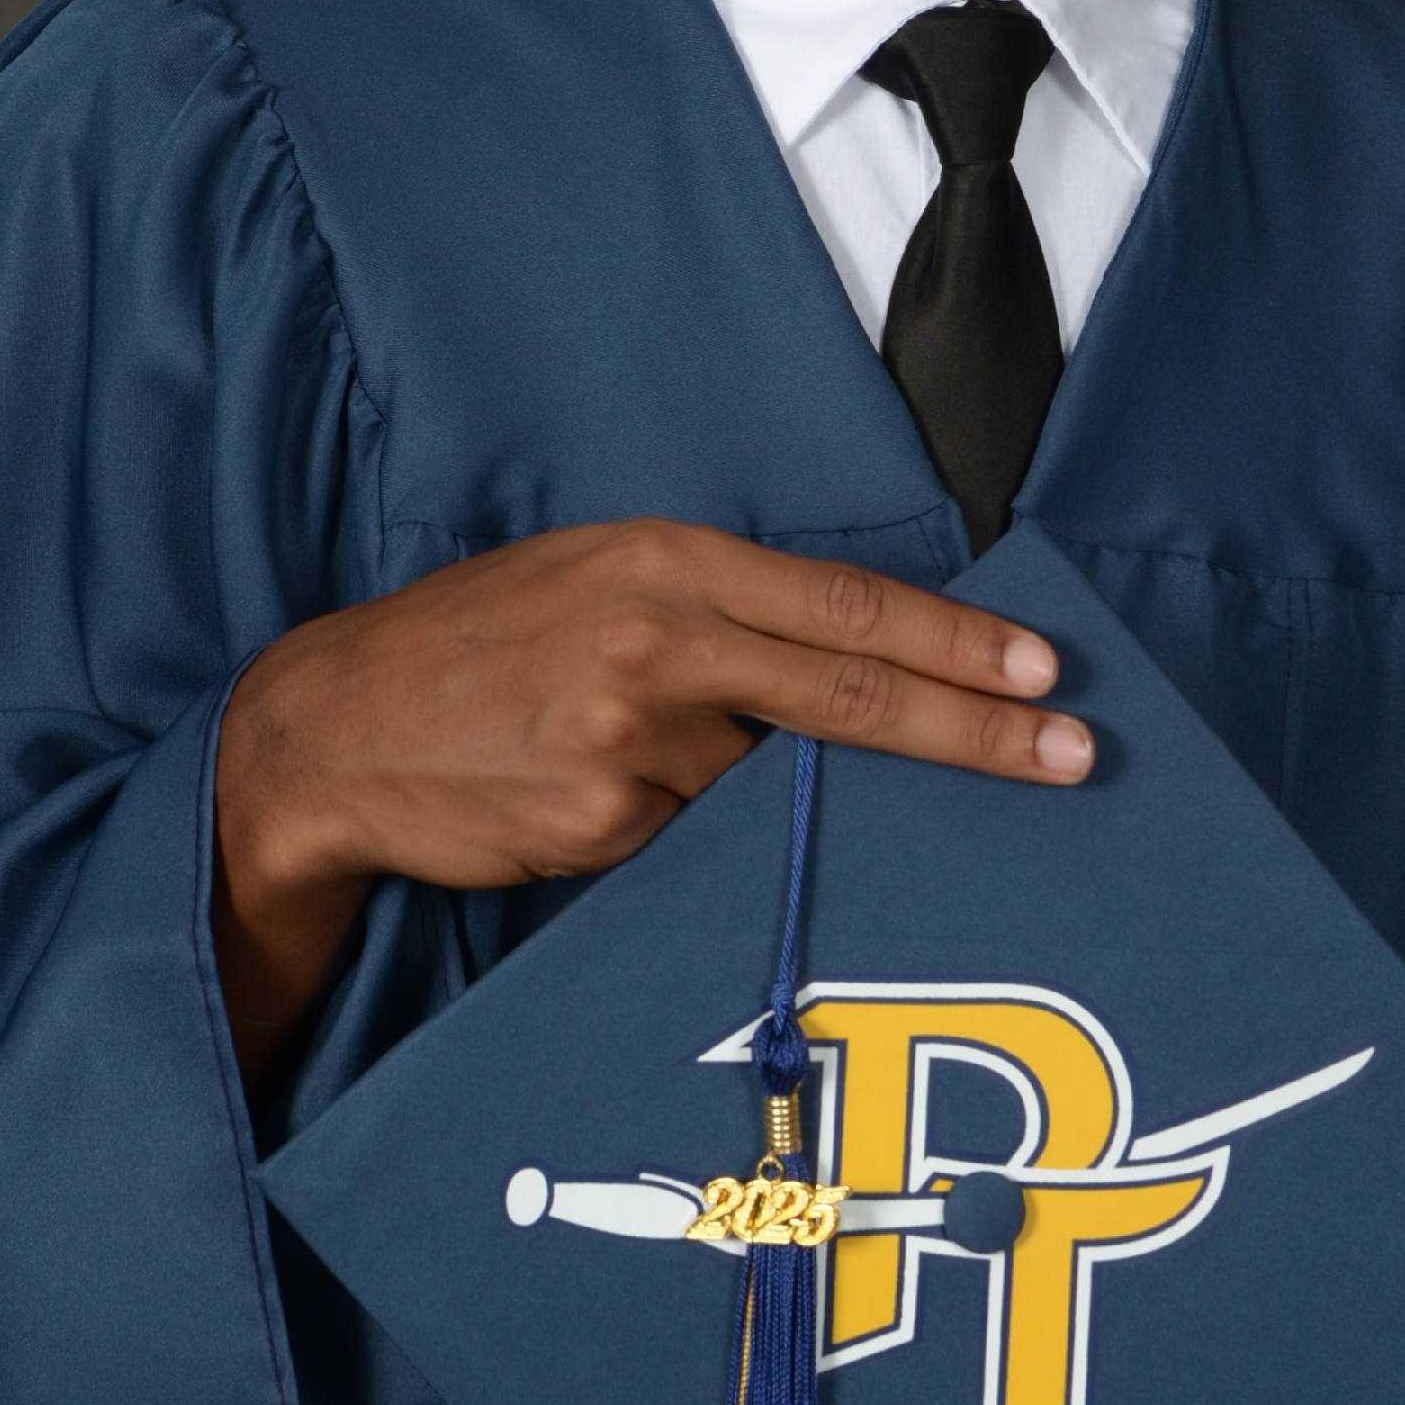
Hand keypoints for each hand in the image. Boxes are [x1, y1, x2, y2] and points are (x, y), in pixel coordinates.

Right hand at [210, 519, 1087, 1080]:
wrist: (332, 729)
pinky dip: (686, 835)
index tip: (1042, 672)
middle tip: (1072, 758)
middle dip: (977, 732)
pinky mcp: (609, 826)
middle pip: (856, 691)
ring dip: (777, 798)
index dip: (957, 643)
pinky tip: (605, 807)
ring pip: (768, 785)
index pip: (848, 605)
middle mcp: (661, 641)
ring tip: (715, 785)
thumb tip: (844, 672)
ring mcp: (635, 740)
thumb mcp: (596, 581)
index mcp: (667, 561)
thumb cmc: (475, 648)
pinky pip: (693, 843)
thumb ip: (714, 615)